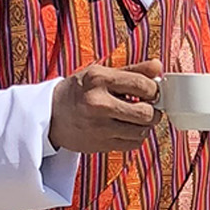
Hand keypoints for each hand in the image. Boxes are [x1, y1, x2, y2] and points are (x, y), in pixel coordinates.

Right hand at [48, 59, 163, 152]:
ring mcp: (99, 127)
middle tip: (151, 106)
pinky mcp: (100, 144)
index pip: (142, 84)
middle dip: (154, 110)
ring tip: (139, 117)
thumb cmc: (79, 90)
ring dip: (146, 125)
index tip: (153, 91)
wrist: (51, 114)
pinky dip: (137, 137)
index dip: (154, 89)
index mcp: (99, 79)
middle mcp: (99, 104)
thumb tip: (158, 66)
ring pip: (141, 131)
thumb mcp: (101, 73)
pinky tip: (129, 128)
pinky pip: (132, 144)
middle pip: (145, 113)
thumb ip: (131, 70)